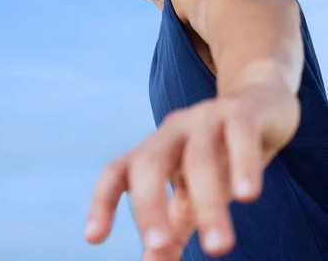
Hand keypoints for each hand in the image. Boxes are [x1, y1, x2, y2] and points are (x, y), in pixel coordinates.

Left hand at [84, 88, 299, 259]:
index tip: (94, 238)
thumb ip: (174, 227)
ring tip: (219, 247)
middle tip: (158, 246)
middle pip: (149, 162)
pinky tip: (247, 195)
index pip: (117, 171)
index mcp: (155, 149)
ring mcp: (207, 117)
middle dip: (150, 204)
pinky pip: (239, 133)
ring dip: (208, 203)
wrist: (260, 107)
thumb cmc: (220, 156)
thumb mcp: (194, 194)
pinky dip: (243, 163)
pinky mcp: (243, 112)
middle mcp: (174, 130)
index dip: (102, 201)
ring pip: (200, 157)